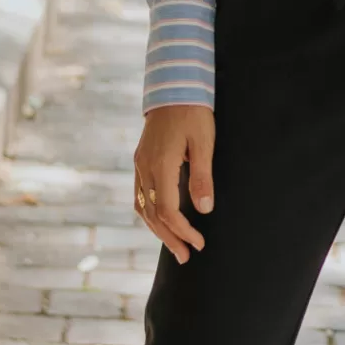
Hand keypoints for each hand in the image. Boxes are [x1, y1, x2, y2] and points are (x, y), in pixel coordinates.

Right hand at [133, 104, 215, 263]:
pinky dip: (149, 213)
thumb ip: (202, 176)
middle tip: (186, 257)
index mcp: (160, 165)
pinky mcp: (140, 160)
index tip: (199, 243)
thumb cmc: (193, 113)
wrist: (173, 87)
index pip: (168, 210)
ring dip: (157, 229)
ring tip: (173, 245)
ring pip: (142, 206)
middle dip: (169, 238)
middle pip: (152, 214)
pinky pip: (139, 194)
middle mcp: (145, 168)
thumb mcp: (203, 143)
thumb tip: (204, 209)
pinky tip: (160, 220)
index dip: (182, 231)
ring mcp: (140, 164)